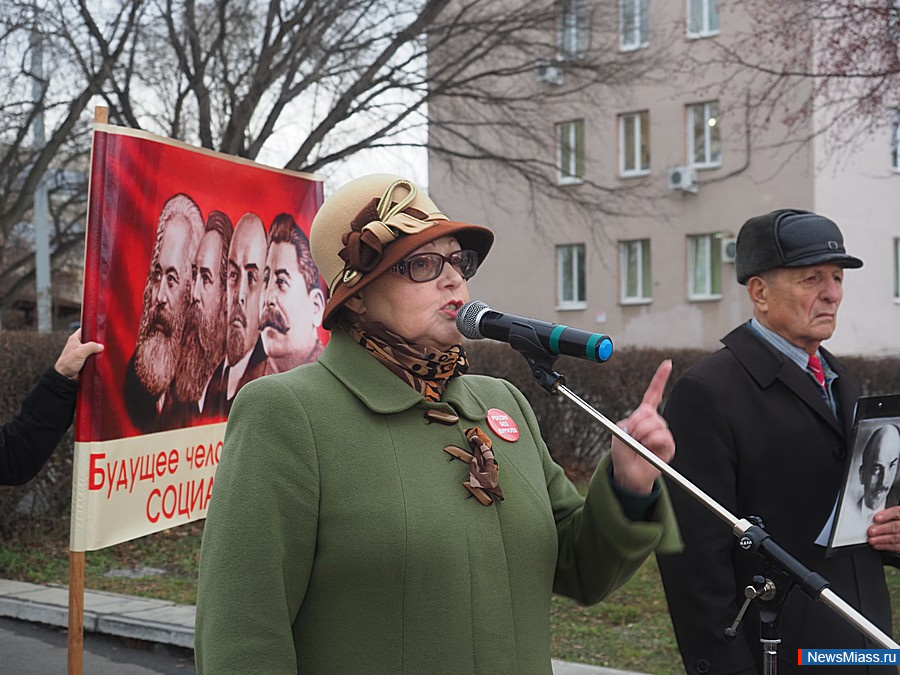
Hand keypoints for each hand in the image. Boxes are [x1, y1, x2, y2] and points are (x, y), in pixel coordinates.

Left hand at [54, 329, 103, 379]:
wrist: (65, 376)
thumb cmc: (67, 363)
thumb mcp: (80, 352)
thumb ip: (91, 347)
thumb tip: (101, 346)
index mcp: (75, 338)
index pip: (85, 329)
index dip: (93, 329)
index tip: (101, 330)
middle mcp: (79, 344)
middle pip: (91, 338)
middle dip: (98, 341)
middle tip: (104, 342)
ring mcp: (82, 351)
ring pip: (93, 347)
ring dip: (97, 350)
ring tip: (103, 351)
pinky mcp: (85, 358)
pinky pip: (93, 355)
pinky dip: (97, 356)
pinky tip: (101, 357)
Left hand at [610, 360, 673, 494]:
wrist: (628, 474)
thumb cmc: (622, 453)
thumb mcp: (618, 432)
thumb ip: (628, 422)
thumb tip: (641, 421)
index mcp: (642, 415)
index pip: (653, 394)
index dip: (660, 379)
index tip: (667, 365)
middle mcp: (654, 422)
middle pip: (649, 412)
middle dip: (637, 422)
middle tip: (632, 435)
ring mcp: (662, 434)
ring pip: (656, 423)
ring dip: (643, 433)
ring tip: (639, 444)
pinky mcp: (669, 446)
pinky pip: (663, 436)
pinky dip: (653, 440)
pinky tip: (649, 447)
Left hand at [867, 506, 899, 551]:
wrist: (898, 529)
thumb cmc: (894, 521)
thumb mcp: (891, 515)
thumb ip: (884, 515)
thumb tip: (870, 518)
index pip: (896, 512)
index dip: (886, 515)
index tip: (876, 518)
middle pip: (895, 526)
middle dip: (882, 529)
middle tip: (871, 531)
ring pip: (896, 537)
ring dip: (881, 539)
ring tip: (871, 540)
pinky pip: (896, 546)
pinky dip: (885, 546)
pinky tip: (877, 545)